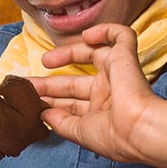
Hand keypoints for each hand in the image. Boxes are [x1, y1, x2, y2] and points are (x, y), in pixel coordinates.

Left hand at [29, 23, 161, 162]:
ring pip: (93, 53)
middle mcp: (108, 92)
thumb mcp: (79, 133)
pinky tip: (87, 36)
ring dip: (68, 53)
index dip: (50, 100)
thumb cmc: (113, 136)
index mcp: (100, 112)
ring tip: (46, 60)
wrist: (138, 130)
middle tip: (27, 84)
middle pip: (75, 82)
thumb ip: (60, 122)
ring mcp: (117, 74)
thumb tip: (44, 114)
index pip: (71, 102)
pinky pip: (122, 35)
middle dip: (50, 83)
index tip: (28, 100)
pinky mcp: (127, 57)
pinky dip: (106, 30)